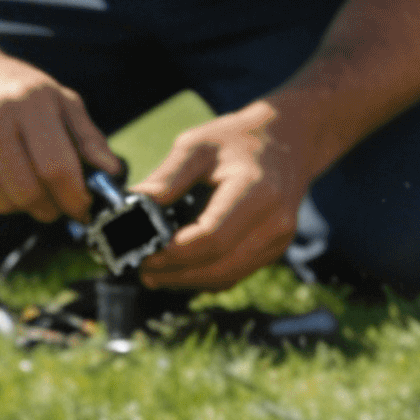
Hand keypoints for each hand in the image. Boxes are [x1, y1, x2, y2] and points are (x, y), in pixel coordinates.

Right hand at [0, 49, 121, 223]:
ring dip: (21, 205)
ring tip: (25, 184)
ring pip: (2, 204)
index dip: (74, 197)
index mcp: (28, 104)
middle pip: (27, 192)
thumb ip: (87, 137)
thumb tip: (111, 174)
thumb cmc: (14, 88)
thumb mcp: (57, 99)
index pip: (56, 167)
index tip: (82, 207)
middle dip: (49, 208)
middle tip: (55, 204)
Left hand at [136, 101, 314, 290]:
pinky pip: (235, 274)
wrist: (288, 139)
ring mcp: (279, 239)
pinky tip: (180, 268)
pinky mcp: (274, 248)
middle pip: (219, 267)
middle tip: (141, 270)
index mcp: (257, 192)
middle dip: (175, 274)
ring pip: (226, 277)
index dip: (174, 254)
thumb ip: (166, 178)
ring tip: (154, 273)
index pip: (211, 238)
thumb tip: (132, 209)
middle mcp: (274, 222)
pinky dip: (205, 276)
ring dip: (187, 281)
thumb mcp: (197, 145)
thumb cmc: (237, 139)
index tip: (142, 254)